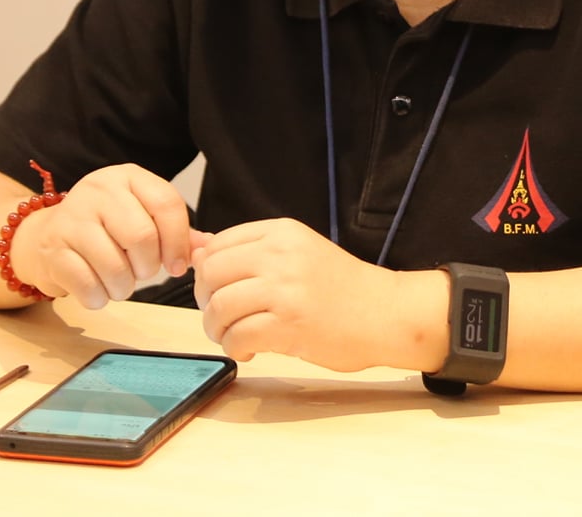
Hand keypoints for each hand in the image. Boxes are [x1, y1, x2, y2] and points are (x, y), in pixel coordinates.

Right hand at [7, 164, 192, 310]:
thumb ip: (177, 232)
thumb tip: (210, 248)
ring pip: (114, 265)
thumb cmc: (105, 229)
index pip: (167, 203)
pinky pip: (87, 284)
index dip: (178, 241)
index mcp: (128, 177)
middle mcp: (98, 190)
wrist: (47, 237)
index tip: (177, 265)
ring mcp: (71, 218)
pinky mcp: (52, 249)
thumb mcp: (141, 216)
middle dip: (148, 267)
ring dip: (123, 287)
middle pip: (141, 236)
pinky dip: (99, 297)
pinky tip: (97, 289)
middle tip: (142, 273)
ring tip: (119, 283)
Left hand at [191, 218, 443, 374]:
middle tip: (221, 318)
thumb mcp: (297, 254)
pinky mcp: (291, 324)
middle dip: (205, 301)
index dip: (207, 272)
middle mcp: (281, 254)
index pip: (217, 243)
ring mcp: (286, 289)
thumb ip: (251, 252)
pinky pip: (238, 336)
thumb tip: (195, 251)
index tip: (217, 292)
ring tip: (234, 336)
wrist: (387, 313)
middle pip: (211, 273)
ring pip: (220, 306)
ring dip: (216, 328)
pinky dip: (235, 348)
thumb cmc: (341, 288)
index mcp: (281, 232)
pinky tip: (251, 350)